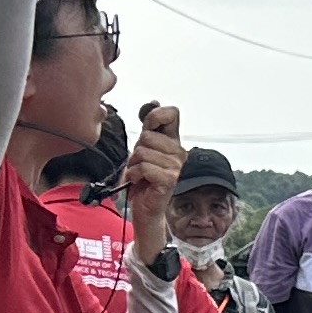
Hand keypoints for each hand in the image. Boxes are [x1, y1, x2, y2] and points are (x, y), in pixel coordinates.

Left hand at [124, 101, 183, 251]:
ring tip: (139, 176)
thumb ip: (149, 129)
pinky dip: (134, 175)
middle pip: (148, 135)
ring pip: (142, 152)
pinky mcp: (169, 180)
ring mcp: (176, 167)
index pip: (172, 113)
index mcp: (173, 142)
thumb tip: (153, 102)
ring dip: (133, 165)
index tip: (147, 128)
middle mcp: (178, 152)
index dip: (155, 116)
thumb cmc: (142, 182)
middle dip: (136, 150)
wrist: (144, 210)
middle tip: (139, 165)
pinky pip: (143, 168)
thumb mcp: (143, 150)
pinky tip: (138, 182)